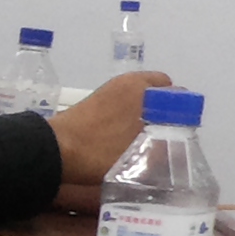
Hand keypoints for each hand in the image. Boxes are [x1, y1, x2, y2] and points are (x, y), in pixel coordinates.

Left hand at [50, 70, 170, 184]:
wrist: (52, 152)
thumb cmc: (101, 148)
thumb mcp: (142, 150)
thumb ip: (167, 145)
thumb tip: (181, 147)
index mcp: (140, 86)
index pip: (177, 93)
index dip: (182, 115)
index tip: (180, 136)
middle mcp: (125, 83)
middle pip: (158, 98)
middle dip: (164, 117)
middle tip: (164, 142)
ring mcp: (107, 94)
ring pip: (140, 105)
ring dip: (145, 123)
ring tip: (144, 147)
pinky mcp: (93, 107)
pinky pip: (123, 111)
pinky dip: (128, 125)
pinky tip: (125, 146)